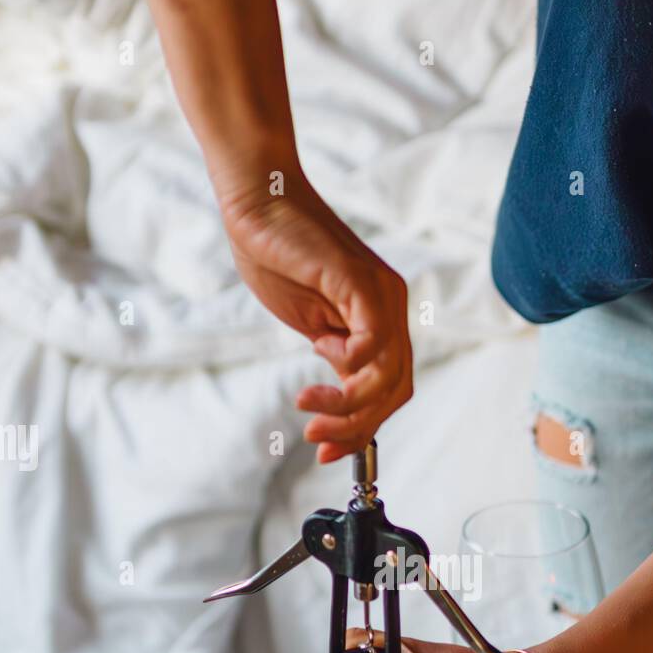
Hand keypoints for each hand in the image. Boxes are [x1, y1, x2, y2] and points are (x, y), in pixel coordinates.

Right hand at [214, 156, 412, 462]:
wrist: (258, 202)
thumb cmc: (277, 256)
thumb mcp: (312, 322)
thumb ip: (334, 354)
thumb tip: (347, 390)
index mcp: (380, 320)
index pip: (388, 390)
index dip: (361, 428)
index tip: (326, 450)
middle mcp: (391, 308)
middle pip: (394, 391)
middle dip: (355, 427)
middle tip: (315, 439)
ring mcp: (380, 294)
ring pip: (387, 375)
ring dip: (347, 407)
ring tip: (308, 410)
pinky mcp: (361, 281)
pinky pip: (376, 339)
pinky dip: (355, 366)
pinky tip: (322, 360)